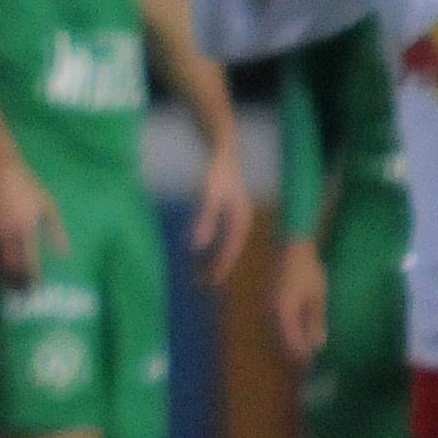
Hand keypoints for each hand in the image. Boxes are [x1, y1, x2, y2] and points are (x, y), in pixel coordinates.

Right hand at [0, 158, 65, 288]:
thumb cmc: (26, 186)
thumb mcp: (47, 204)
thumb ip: (55, 230)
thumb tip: (64, 254)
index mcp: (26, 227)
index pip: (28, 260)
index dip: (31, 277)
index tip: (35, 289)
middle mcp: (6, 233)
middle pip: (8, 267)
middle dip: (13, 283)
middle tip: (20, 295)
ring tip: (4, 289)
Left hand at [190, 146, 253, 288]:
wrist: (223, 154)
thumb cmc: (217, 174)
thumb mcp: (208, 196)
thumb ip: (204, 220)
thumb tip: (197, 247)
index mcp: (240, 220)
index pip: (230, 249)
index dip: (220, 267)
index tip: (211, 282)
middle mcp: (241, 221)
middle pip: (229, 250)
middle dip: (215, 267)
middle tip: (201, 284)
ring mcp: (236, 217)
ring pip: (224, 244)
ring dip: (212, 258)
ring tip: (198, 273)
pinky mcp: (228, 212)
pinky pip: (220, 236)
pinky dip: (210, 246)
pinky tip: (198, 252)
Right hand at [272, 239, 328, 363]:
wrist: (292, 248)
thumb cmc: (308, 270)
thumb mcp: (317, 296)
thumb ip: (316, 320)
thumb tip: (317, 345)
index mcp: (283, 312)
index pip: (291, 341)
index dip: (300, 354)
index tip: (310, 364)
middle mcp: (270, 312)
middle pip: (280, 340)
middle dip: (294, 351)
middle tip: (307, 363)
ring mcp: (266, 307)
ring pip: (276, 333)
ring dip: (288, 342)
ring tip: (302, 351)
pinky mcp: (266, 302)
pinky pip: (275, 323)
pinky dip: (285, 331)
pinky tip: (295, 333)